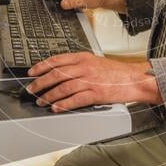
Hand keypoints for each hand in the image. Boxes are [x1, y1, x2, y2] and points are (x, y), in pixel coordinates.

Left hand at [26, 52, 161, 112]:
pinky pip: (75, 99)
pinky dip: (63, 104)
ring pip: (63, 87)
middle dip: (40, 83)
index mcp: (84, 58)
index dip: (42, 66)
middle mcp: (85, 67)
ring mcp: (90, 80)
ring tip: (41, 101)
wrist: (135, 79)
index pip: (57, 60)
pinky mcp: (96, 94)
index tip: (32, 72)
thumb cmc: (117, 72)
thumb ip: (79, 65)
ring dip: (49, 95)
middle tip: (31, 89)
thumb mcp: (96, 62)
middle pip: (56, 74)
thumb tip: (60, 72)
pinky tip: (56, 107)